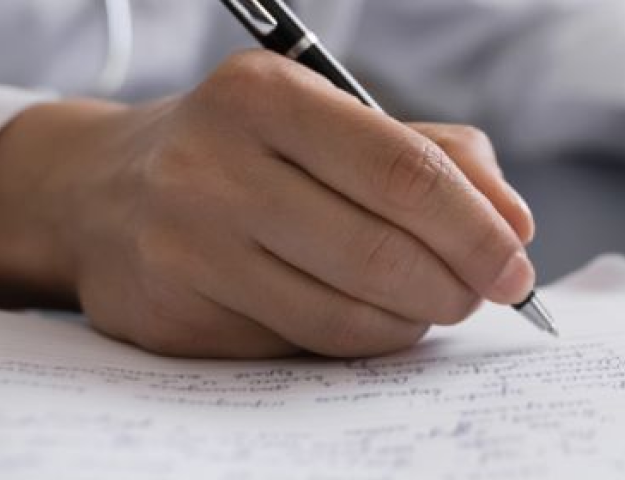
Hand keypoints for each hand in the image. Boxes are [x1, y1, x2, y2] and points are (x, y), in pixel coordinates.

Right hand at [0, 50, 534, 357]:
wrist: (102, 190)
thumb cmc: (248, 151)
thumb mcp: (333, 120)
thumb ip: (435, 156)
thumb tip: (514, 223)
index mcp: (267, 97)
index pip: (403, 170)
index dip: (475, 227)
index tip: (515, 261)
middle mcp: (214, 164)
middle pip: (380, 250)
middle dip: (456, 284)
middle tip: (485, 292)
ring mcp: (186, 242)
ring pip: (344, 311)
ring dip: (414, 319)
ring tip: (431, 303)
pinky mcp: (174, 311)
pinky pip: (302, 343)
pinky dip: (360, 339)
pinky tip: (370, 316)